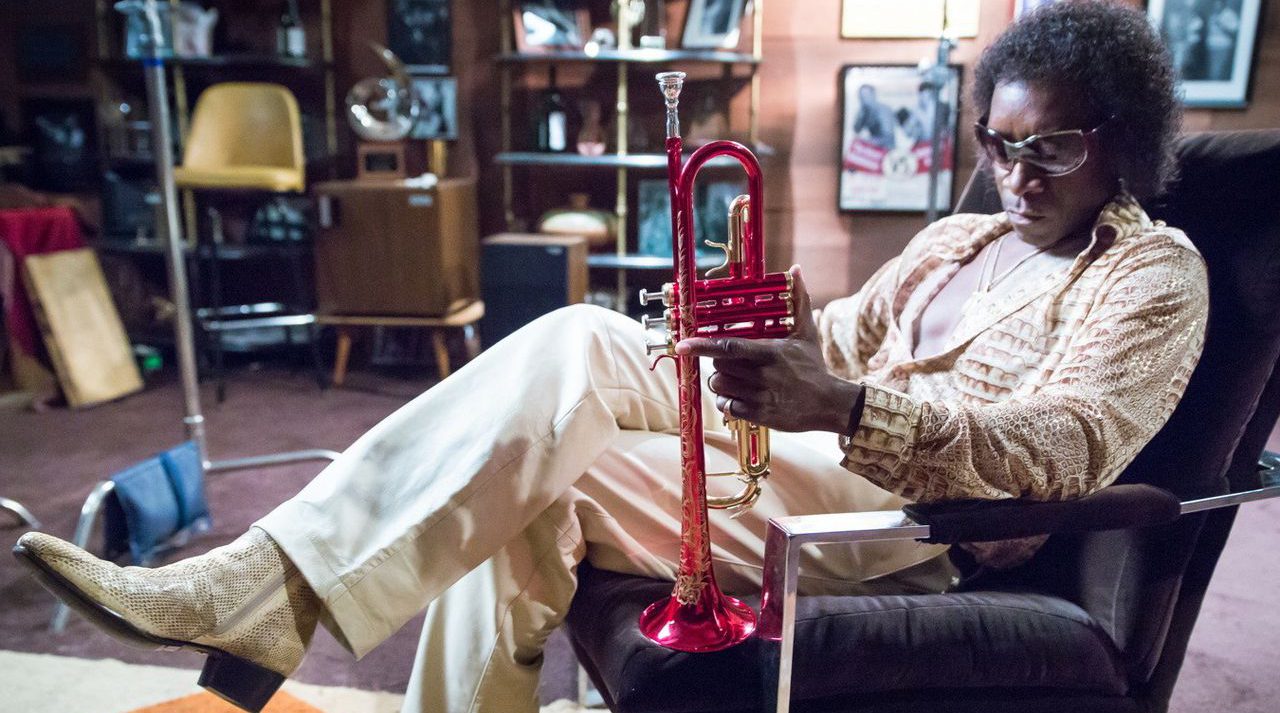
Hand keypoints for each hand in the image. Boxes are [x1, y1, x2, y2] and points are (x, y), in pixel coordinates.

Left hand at [676, 265, 862, 432]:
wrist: (829, 404)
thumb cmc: (814, 366)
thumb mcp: (807, 333)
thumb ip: (799, 300)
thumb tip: (796, 269)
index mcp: (768, 353)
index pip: (728, 347)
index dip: (701, 345)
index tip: (682, 344)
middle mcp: (761, 375)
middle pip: (719, 367)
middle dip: (718, 363)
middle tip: (730, 362)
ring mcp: (759, 396)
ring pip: (719, 387)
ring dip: (721, 382)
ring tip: (735, 379)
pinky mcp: (758, 414)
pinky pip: (727, 407)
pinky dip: (727, 402)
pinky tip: (739, 397)